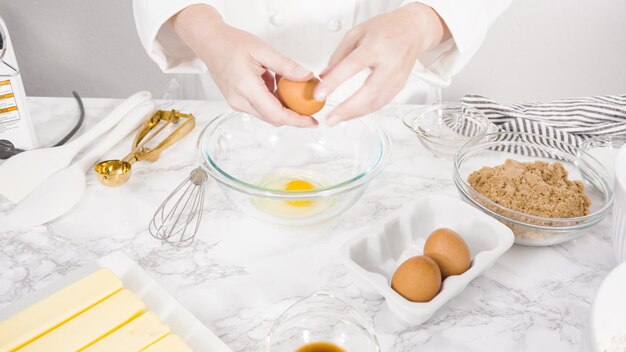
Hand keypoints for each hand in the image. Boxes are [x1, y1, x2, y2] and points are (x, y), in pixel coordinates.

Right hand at [172, 5, 317, 127]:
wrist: (209, 42)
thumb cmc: (231, 43)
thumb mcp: (263, 49)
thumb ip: (286, 65)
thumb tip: (307, 76)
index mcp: (246, 88)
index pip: (276, 114)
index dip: (297, 120)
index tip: (313, 121)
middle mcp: (239, 100)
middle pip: (273, 118)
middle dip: (294, 115)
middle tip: (310, 106)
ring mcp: (236, 103)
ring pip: (267, 114)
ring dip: (282, 106)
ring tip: (288, 84)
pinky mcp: (237, 102)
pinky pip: (260, 108)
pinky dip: (272, 101)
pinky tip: (275, 83)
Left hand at [314, 3, 449, 124]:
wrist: (413, 29)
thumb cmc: (386, 28)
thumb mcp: (356, 33)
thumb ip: (339, 55)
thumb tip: (325, 75)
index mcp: (376, 46)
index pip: (352, 66)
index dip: (335, 82)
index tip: (320, 94)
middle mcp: (389, 63)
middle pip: (368, 92)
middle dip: (347, 109)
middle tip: (330, 118)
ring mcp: (397, 77)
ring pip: (376, 102)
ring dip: (355, 114)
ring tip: (337, 119)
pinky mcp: (400, 86)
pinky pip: (382, 103)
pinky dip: (365, 111)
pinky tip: (353, 114)